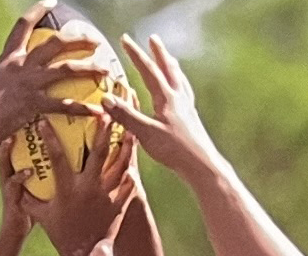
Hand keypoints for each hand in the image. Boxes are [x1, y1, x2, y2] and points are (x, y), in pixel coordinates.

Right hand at [0, 4, 112, 136]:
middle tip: (96, 42)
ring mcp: (29, 83)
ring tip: (106, 70)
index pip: (23, 26)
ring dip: (89, 68)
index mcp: (9, 58)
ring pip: (66, 69)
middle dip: (78, 40)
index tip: (52, 1)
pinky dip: (82, 108)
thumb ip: (6, 80)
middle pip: (56, 44)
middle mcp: (21, 65)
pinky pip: (64, 104)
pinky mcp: (34, 104)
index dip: (38, 11)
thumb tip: (14, 84)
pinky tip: (97, 111)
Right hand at [42, 120, 138, 255]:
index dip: (49, 138)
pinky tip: (137, 157)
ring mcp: (107, 195)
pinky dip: (134, 168)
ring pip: (120, 164)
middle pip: (98, 153)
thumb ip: (29, 198)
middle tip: (106, 111)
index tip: (45, 120)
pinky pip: (129, 182)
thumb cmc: (61, 235)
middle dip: (102, 131)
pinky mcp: (119, 203)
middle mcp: (88, 188)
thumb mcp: (41, 216)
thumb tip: (16, 182)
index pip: (56, 158)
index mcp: (67, 189)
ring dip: (125, 144)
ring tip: (130, 127)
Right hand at [104, 34, 222, 182]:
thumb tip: (106, 98)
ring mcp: (187, 108)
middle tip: (153, 38)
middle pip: (168, 68)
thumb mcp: (145, 133)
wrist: (202, 165)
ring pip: (179, 79)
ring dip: (171, 66)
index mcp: (167, 98)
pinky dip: (180, 85)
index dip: (136, 54)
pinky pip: (185, 93)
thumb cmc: (174, 150)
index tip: (125, 39)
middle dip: (158, 52)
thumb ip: (126, 115)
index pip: (149, 70)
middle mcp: (179, 98)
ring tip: (169, 58)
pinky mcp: (191, 119)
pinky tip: (180, 91)